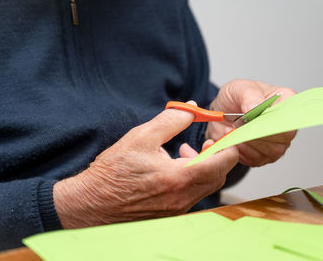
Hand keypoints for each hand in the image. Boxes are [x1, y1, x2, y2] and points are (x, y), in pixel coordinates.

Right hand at [53, 102, 237, 228]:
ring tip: (183, 152)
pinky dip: (192, 178)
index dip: (229, 144)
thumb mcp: (141, 136)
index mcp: (179, 177)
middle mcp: (183, 197)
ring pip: (207, 186)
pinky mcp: (171, 213)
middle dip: (217, 155)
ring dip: (204, 166)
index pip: (223, 161)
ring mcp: (178, 208)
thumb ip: (171, 120)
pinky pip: (193, 194)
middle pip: (220, 175)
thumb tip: (192, 108)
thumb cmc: (113, 171)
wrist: (93, 203)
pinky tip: (173, 167)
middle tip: (205, 141)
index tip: (224, 132)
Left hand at [206, 79, 296, 166]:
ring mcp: (277, 142)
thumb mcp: (239, 88)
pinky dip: (242, 151)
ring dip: (249, 141)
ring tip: (233, 129)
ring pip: (271, 150)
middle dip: (258, 131)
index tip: (260, 118)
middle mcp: (284, 123)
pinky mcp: (264, 156)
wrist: (221, 114)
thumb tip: (255, 108)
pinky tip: (234, 139)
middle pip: (283, 136)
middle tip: (240, 124)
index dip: (278, 119)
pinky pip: (257, 159)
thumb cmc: (235, 99)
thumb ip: (249, 95)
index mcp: (285, 100)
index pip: (293, 114)